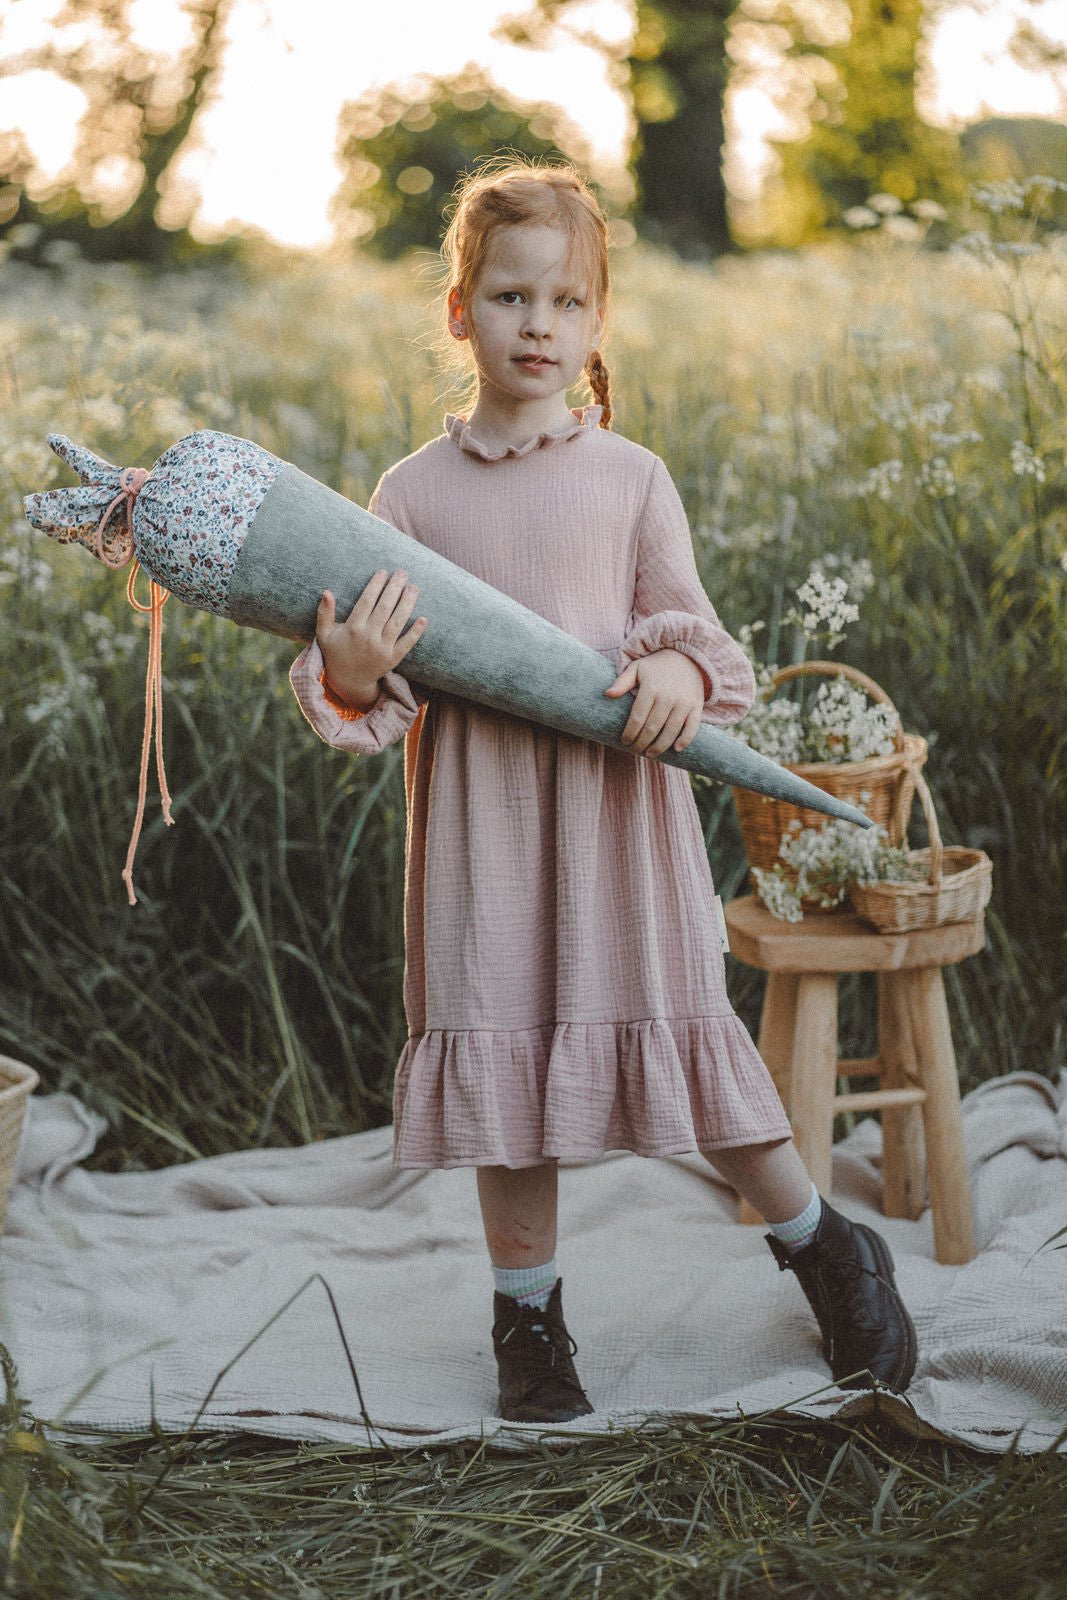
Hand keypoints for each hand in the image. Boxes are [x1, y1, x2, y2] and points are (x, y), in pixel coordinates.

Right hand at [316, 569, 426, 708]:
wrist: (348, 682)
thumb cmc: (336, 653)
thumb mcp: (324, 634)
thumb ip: (324, 613)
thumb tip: (326, 592)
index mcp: (352, 628)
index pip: (367, 601)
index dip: (376, 585)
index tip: (383, 572)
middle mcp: (368, 637)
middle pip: (385, 608)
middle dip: (394, 588)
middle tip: (402, 573)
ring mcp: (382, 649)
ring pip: (397, 622)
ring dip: (407, 603)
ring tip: (414, 588)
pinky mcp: (393, 659)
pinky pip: (406, 644)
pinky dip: (416, 632)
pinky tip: (423, 618)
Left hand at [604, 649, 705, 755]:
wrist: (687, 657)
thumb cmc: (656, 666)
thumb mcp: (637, 668)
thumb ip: (622, 682)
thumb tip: (607, 694)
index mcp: (651, 688)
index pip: (637, 718)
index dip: (630, 733)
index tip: (624, 742)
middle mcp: (668, 696)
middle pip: (652, 728)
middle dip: (641, 743)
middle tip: (635, 751)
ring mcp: (684, 702)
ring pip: (670, 731)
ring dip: (659, 746)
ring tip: (650, 754)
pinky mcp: (697, 706)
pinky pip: (692, 727)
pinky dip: (685, 740)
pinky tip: (676, 749)